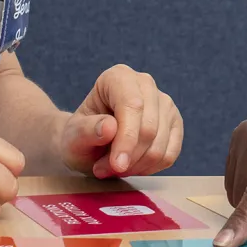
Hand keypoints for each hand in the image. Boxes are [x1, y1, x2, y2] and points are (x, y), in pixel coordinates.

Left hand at [57, 64, 182, 178]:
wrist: (89, 144)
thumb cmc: (80, 136)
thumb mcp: (72, 137)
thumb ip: (86, 131)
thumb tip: (109, 128)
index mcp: (118, 77)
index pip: (132, 105)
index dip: (127, 138)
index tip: (117, 164)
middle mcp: (145, 84)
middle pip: (149, 127)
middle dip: (129, 157)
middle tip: (104, 170)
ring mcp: (164, 103)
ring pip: (160, 144)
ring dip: (136, 166)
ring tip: (113, 168)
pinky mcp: (175, 124)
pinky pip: (170, 154)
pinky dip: (150, 168)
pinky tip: (131, 167)